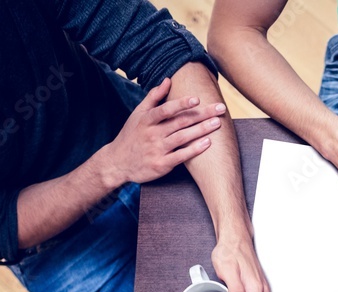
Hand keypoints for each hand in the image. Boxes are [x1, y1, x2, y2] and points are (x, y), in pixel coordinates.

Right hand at [100, 77, 223, 187]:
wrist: (117, 163)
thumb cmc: (131, 135)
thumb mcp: (138, 114)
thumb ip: (153, 97)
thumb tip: (168, 79)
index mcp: (147, 120)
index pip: (166, 109)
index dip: (181, 104)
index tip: (197, 99)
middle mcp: (152, 134)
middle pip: (180, 122)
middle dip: (201, 114)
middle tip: (220, 108)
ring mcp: (157, 150)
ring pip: (182, 138)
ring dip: (201, 130)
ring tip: (217, 123)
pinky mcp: (161, 165)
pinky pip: (181, 156)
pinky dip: (194, 150)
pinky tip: (208, 143)